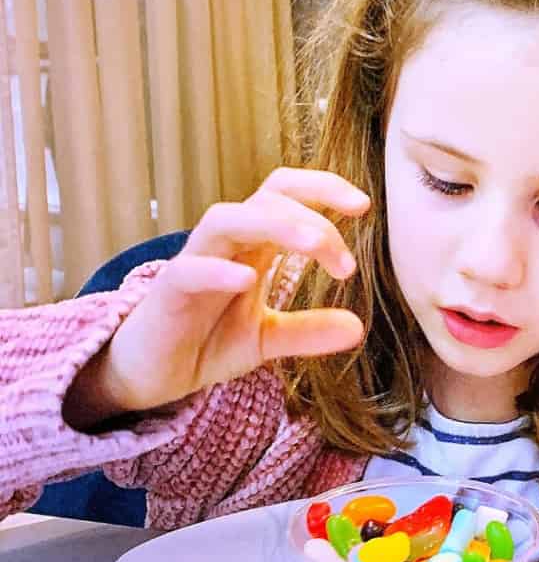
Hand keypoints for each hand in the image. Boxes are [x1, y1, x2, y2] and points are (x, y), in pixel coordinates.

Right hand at [67, 168, 369, 424]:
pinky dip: (218, 270)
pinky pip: (189, 270)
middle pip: (267, 199)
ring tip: (316, 246)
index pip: (287, 195)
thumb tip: (358, 328)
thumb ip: (309, 331)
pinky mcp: (168, 293)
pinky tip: (247, 279)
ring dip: (277, 225)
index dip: (323, 188)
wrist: (152, 372)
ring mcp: (195, 263)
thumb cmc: (205, 340)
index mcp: (253, 245)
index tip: (363, 205)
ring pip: (228, 218)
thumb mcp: (267, 339)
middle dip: (314, 218)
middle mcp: (226, 244)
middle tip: (348, 263)